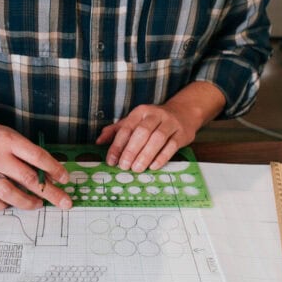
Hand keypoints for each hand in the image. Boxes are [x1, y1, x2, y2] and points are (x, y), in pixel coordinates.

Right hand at [0, 122, 72, 209]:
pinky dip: (2, 205)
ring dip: (27, 202)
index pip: (37, 156)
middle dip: (50, 193)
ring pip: (8, 192)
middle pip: (27, 178)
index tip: (65, 179)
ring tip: (38, 204)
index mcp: (8, 140)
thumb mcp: (12, 137)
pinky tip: (11, 204)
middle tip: (65, 203)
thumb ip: (29, 155)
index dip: (54, 169)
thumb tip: (51, 178)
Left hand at [95, 82, 225, 171]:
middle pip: (142, 132)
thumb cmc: (153, 121)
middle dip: (131, 150)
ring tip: (136, 169)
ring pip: (157, 139)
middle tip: (124, 166)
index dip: (117, 145)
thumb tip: (98, 142)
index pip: (126, 128)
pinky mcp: (182, 133)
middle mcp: (155, 115)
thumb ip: (116, 130)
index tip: (111, 161)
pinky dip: (162, 157)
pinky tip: (153, 167)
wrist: (183, 113)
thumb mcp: (134, 121)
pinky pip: (172, 146)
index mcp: (140, 112)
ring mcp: (170, 123)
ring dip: (145, 155)